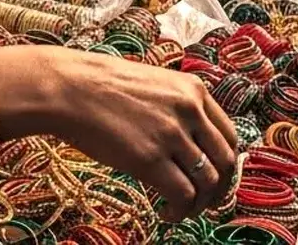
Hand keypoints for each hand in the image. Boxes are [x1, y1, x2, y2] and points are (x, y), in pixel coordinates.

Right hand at [0, 46, 237, 221]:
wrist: (68, 88)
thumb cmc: (102, 86)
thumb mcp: (153, 84)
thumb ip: (177, 107)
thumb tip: (190, 142)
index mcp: (194, 90)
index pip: (229, 136)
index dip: (227, 165)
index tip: (216, 180)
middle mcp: (190, 110)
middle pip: (225, 161)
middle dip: (220, 190)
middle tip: (207, 204)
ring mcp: (171, 134)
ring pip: (208, 181)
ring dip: (200, 205)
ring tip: (182, 210)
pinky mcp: (149, 158)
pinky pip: (183, 195)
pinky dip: (181, 211)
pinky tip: (166, 213)